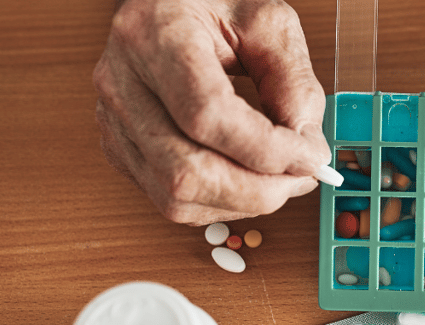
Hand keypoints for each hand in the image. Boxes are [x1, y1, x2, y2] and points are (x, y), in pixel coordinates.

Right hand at [94, 0, 330, 225]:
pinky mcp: (120, 149)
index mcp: (154, 36)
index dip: (265, 149)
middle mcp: (122, 82)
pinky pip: (169, 201)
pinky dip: (220, 204)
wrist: (164, 4)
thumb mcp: (267, 22)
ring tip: (281, 180)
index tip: (310, 156)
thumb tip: (307, 149)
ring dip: (242, 203)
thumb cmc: (211, 4)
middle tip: (303, 176)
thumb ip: (294, 82)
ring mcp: (114, 121)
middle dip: (258, 190)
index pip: (207, 114)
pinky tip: (248, 182)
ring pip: (175, 197)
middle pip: (185, 171)